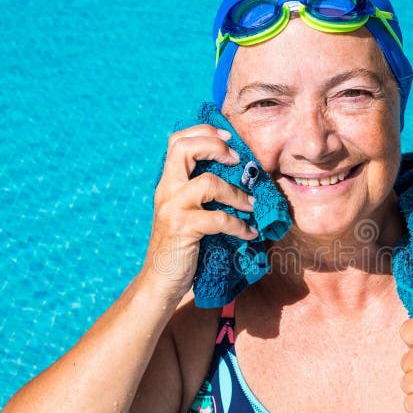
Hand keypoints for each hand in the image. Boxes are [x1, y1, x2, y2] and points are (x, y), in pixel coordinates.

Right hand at [140, 124, 258, 298]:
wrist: (161, 281)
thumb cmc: (180, 246)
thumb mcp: (185, 212)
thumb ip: (198, 193)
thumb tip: (234, 174)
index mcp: (168, 183)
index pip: (176, 142)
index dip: (202, 132)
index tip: (227, 136)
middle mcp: (167, 191)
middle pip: (183, 149)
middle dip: (214, 146)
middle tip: (237, 160)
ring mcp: (173, 209)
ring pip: (208, 183)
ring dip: (237, 194)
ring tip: (252, 205)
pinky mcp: (183, 229)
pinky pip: (219, 219)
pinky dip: (239, 226)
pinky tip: (249, 233)